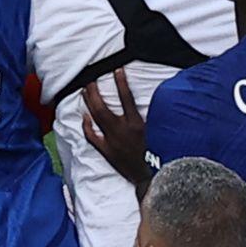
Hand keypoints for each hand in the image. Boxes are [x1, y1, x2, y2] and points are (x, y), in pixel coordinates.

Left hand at [82, 70, 150, 185]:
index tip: (117, 70)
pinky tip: (84, 116)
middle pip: (102, 107)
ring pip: (95, 119)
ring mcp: (112, 141)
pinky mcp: (107, 151)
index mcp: (137, 124)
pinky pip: (92, 137)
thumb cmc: (160, 153)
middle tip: (90, 80)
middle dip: (94, 91)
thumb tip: (160, 98)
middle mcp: (122, 131)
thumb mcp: (161, 131)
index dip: (121, 82)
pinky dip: (86, 126)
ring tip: (85, 91)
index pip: (126, 98)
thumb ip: (156, 115)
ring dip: (88, 103)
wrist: (151, 176)